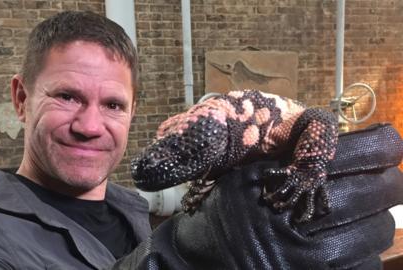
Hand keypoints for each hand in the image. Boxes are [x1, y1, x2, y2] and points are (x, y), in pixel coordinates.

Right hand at [115, 124, 402, 269]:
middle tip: (379, 178)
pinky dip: (363, 250)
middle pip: (381, 190)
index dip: (382, 145)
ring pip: (378, 229)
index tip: (386, 146)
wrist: (204, 256)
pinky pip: (365, 264)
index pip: (363, 152)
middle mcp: (301, 218)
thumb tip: (346, 140)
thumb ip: (292, 154)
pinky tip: (349, 242)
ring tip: (358, 214)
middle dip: (384, 180)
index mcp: (284, 179)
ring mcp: (310, 258)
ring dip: (373, 217)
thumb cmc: (226, 206)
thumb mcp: (250, 171)